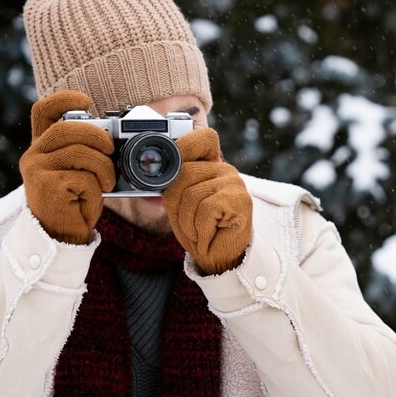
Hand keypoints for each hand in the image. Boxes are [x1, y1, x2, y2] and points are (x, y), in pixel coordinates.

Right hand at [19, 91, 114, 244]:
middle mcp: (33, 156)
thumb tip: (114, 137)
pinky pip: (84, 178)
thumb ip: (85, 151)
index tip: (86, 101)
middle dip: (97, 136)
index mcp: (41, 148)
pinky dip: (96, 190)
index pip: (42, 111)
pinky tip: (91, 200)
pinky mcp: (47, 188)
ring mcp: (37, 171)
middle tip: (112, 150)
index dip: (63, 99)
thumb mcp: (78, 172)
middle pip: (67, 128)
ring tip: (107, 182)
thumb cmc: (74, 203)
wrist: (60, 238)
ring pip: (80, 153)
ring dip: (104, 167)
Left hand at [163, 128, 252, 274]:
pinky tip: (209, 234)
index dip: (184, 147)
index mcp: (211, 165)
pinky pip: (206, 209)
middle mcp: (225, 169)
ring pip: (192, 195)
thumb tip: (155, 176)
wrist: (221, 258)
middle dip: (176, 204)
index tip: (172, 171)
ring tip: (200, 230)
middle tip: (188, 222)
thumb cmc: (199, 229)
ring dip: (187, 222)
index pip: (202, 138)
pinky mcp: (240, 201)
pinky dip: (200, 229)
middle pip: (184, 173)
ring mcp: (235, 184)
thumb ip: (172, 184)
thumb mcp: (178, 203)